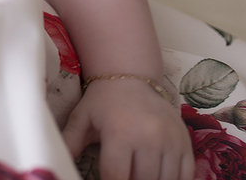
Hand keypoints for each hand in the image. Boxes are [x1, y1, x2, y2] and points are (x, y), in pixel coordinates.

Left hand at [62, 76, 192, 179]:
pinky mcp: (185, 142)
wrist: (133, 77)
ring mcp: (171, 140)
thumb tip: (59, 163)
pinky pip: (186, 175)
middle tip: (121, 175)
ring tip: (137, 175)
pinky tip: (158, 177)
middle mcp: (149, 137)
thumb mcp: (82, 117)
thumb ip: (70, 142)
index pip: (116, 176)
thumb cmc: (104, 100)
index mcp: (120, 133)